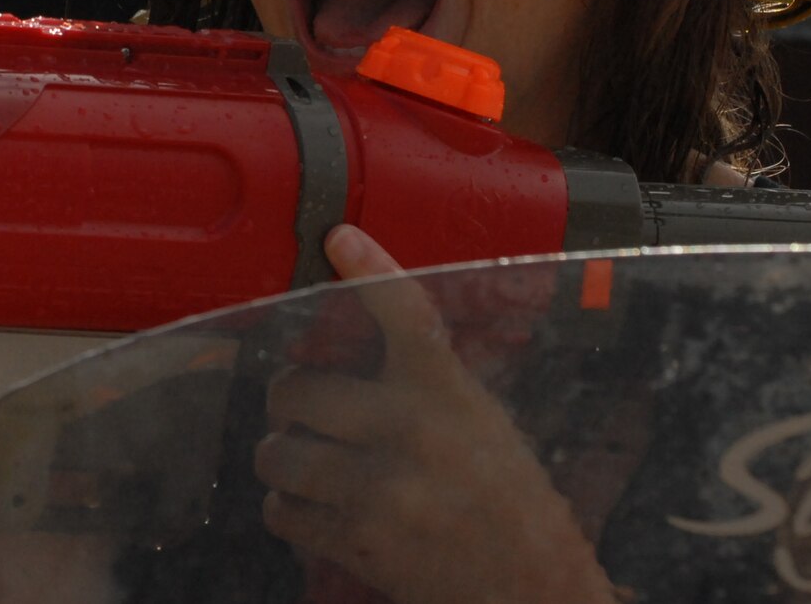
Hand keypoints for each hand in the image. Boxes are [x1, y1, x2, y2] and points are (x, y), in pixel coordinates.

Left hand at [253, 226, 619, 602]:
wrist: (532, 585)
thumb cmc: (507, 497)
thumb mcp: (479, 418)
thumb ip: (424, 379)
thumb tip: (352, 338)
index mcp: (448, 393)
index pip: (408, 315)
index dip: (371, 272)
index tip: (340, 240)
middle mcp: (410, 432)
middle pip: (299, 389)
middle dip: (289, 400)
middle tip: (299, 406)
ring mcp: (380, 489)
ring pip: (279, 452)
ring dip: (281, 457)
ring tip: (304, 460)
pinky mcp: (358, 542)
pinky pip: (282, 510)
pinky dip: (287, 507)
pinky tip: (314, 505)